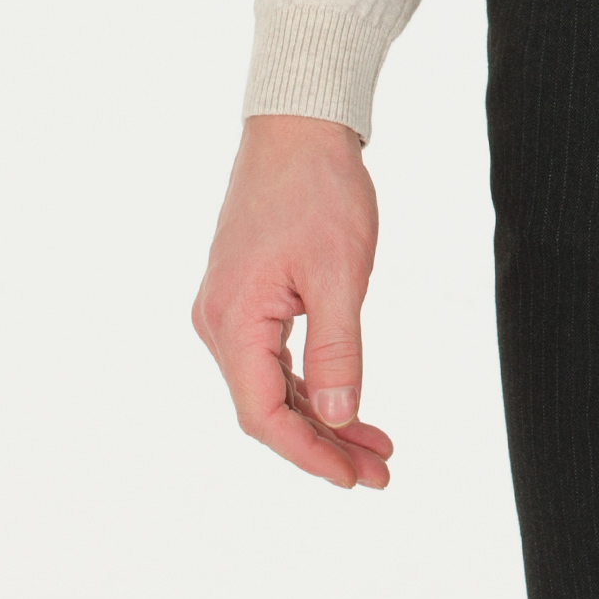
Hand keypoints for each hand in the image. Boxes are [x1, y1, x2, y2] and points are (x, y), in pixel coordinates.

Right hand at [192, 114, 393, 489]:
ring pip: (273, 383)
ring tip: (376, 444)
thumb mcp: (340, 273)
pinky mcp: (245, 292)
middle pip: (267, 406)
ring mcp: (229, 306)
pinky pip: (274, 354)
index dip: (310, 453)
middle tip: (379, 470)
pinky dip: (311, 380)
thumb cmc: (319, 188)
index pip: (264, 415)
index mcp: (233, 320)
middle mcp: (219, 321)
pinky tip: (347, 398)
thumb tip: (337, 415)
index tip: (356, 475)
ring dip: (322, 415)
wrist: (299, 122)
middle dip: (325, 442)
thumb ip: (336, 350)